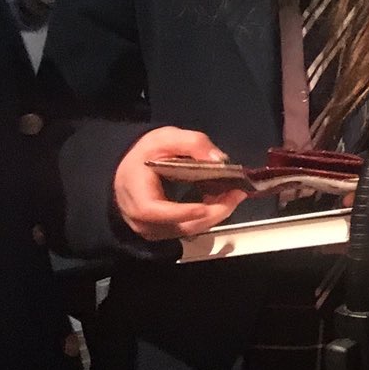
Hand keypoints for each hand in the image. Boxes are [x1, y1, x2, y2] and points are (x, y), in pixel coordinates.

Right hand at [114, 127, 247, 240]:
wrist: (132, 167)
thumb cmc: (147, 153)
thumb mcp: (166, 138)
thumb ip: (193, 143)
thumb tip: (219, 159)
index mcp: (135, 193)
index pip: (152, 210)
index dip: (180, 212)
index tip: (205, 206)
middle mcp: (141, 219)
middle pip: (179, 226)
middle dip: (213, 212)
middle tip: (237, 194)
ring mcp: (152, 229)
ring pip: (188, 229)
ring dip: (215, 214)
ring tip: (234, 194)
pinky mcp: (164, 231)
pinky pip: (189, 228)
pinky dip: (208, 216)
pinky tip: (221, 200)